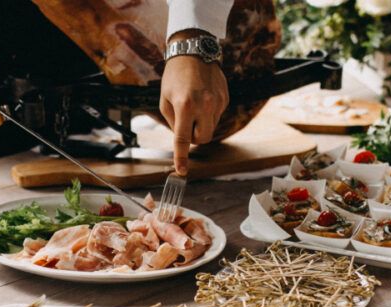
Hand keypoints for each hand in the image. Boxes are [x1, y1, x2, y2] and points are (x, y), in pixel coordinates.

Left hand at [159, 31, 228, 175]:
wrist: (194, 51)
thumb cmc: (174, 76)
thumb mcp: (164, 99)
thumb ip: (172, 121)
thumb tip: (182, 138)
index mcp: (185, 106)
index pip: (182, 139)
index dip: (181, 158)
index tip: (181, 171)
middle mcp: (204, 106)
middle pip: (201, 139)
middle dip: (193, 137)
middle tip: (185, 124)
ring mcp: (217, 102)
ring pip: (210, 129)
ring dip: (200, 124)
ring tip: (193, 105)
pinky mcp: (225, 99)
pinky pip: (216, 116)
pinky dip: (208, 113)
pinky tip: (202, 98)